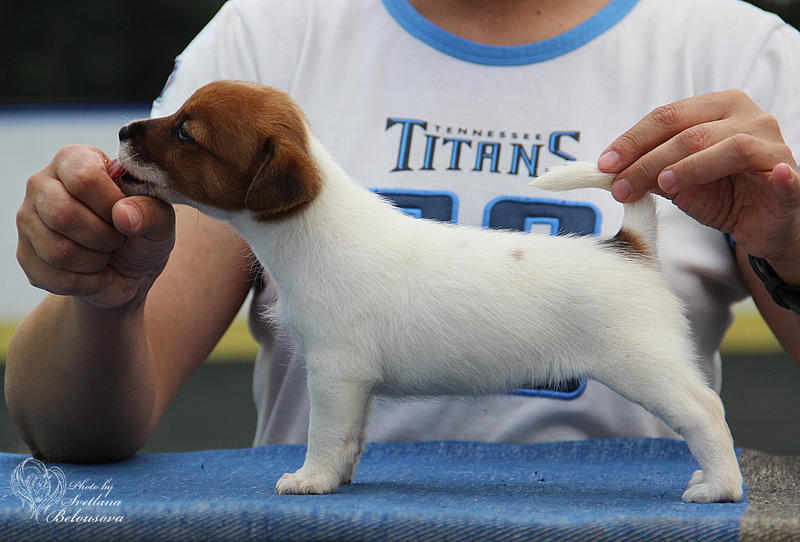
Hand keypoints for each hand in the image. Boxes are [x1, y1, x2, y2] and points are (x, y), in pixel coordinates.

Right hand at [16, 145, 175, 308]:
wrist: (127, 271)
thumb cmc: (142, 232)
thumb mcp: (160, 219)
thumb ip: (151, 211)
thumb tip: (123, 215)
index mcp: (76, 160)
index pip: (83, 177)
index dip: (110, 205)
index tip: (126, 217)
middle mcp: (43, 183)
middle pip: (63, 214)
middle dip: (104, 237)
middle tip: (117, 239)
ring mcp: (27, 218)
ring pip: (57, 250)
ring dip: (96, 261)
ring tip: (105, 253)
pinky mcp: (24, 253)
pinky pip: (52, 276)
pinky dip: (86, 282)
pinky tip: (93, 272)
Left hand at [598, 89, 799, 282]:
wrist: (760, 222)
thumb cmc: (720, 194)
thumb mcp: (677, 182)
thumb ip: (652, 171)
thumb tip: (613, 171)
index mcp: (717, 107)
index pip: (667, 116)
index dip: (633, 140)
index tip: (605, 165)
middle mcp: (746, 116)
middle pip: (689, 132)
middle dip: (647, 160)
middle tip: (620, 186)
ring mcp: (770, 142)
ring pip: (726, 146)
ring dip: (687, 167)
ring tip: (661, 186)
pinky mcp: (787, 173)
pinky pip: (778, 170)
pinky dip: (773, 175)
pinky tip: (768, 178)